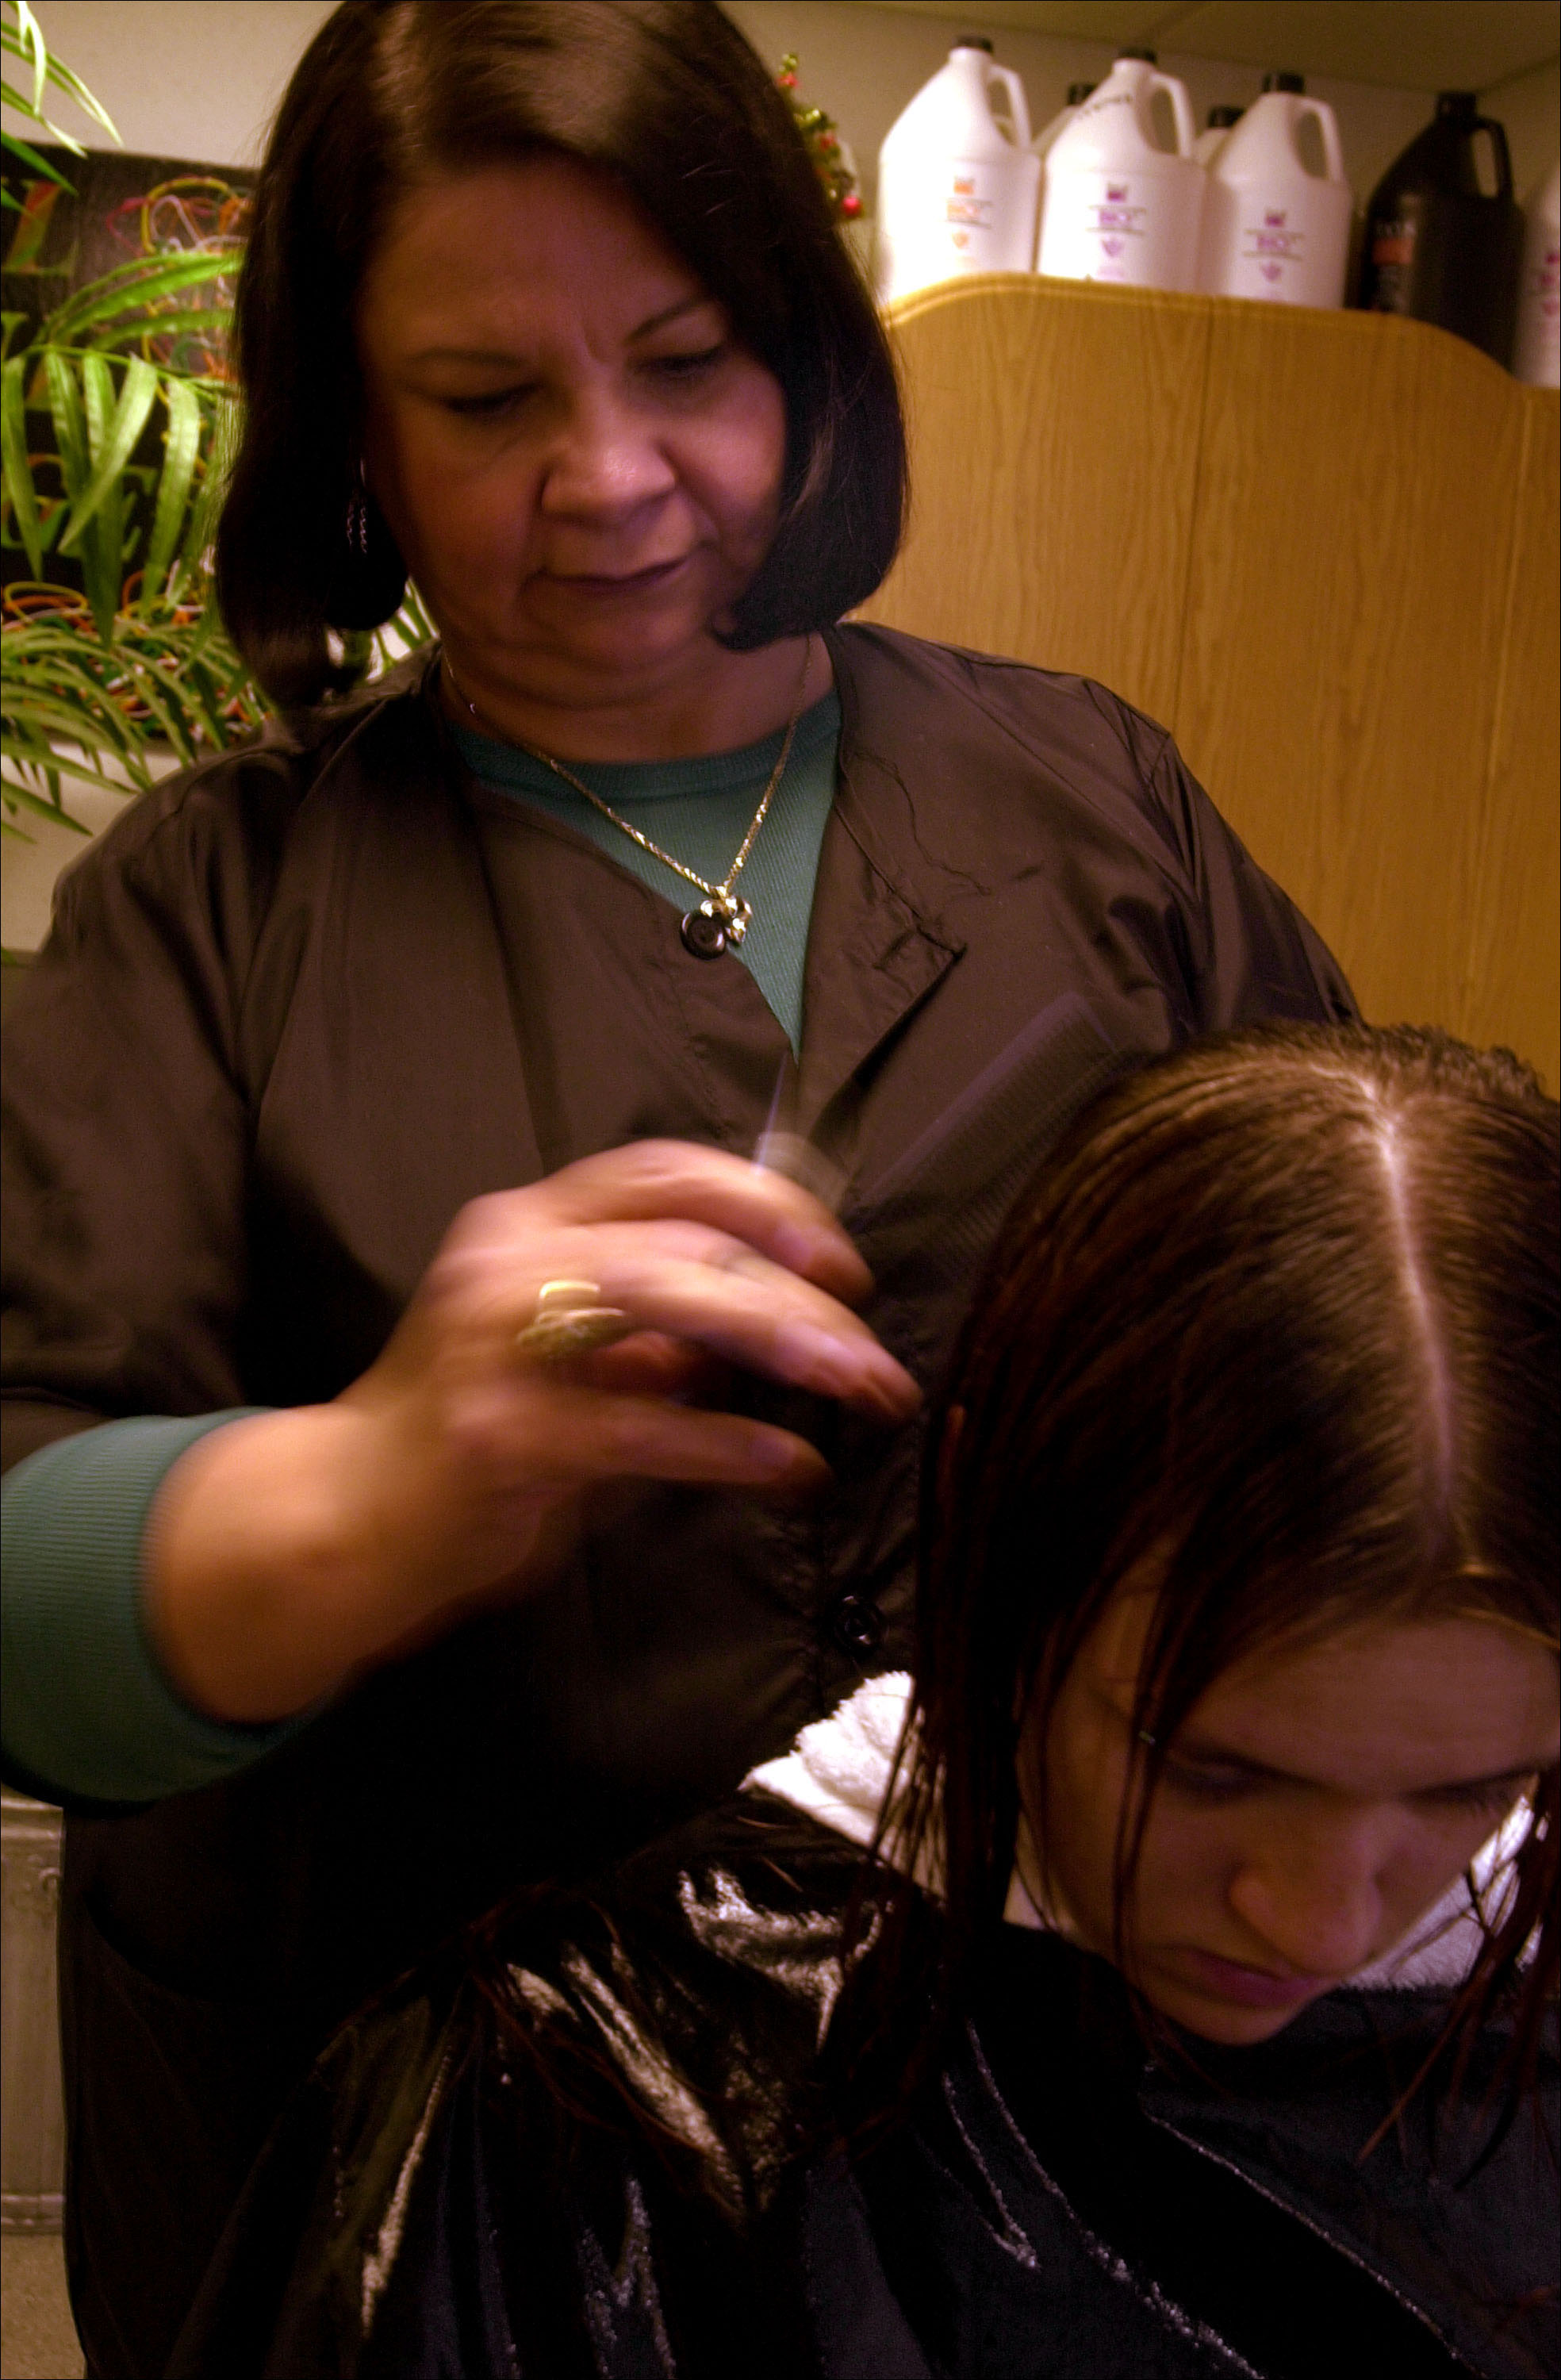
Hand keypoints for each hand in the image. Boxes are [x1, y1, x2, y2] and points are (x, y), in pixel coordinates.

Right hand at [144, 1142, 917, 1720]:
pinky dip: (731, 1444)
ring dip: (782, 1341)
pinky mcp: (499, 1434)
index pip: (663, 1169)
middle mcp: (506, 1259)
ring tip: (859, 1387)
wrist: (346, 1516)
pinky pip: (643, 1428)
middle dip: (799, 1286)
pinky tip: (794, 1466)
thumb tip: (782, 1314)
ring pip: (667, 1301)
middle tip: (871, 1343)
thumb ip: (660, 1328)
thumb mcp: (569, 1354)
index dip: (766, 1201)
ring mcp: (495, 1342)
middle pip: (683, 1236)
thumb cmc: (471, 1429)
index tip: (840, 1256)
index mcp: (525, 1223)